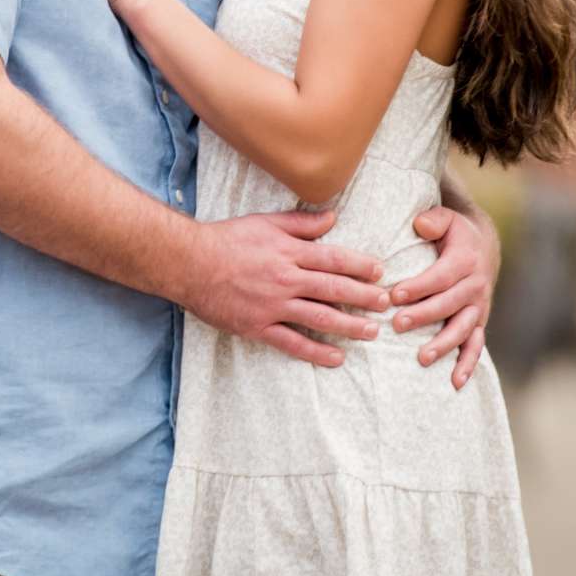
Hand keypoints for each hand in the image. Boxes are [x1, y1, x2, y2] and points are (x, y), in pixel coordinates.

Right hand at [181, 209, 391, 366]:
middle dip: (363, 297)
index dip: (360, 266)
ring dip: (349, 326)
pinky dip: (316, 352)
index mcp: (288, 252)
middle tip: (385, 304)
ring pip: (319, 318)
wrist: (189, 263)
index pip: (333, 259)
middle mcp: (285, 279)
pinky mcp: (258, 327)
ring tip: (370, 332)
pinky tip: (336, 357)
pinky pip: (292, 343)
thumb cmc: (227, 239)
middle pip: (333, 289)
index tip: (380, 272)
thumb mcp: (265, 223)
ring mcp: (272, 306)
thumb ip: (300, 223)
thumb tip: (332, 218)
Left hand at [391, 203, 498, 388]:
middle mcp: (476, 285)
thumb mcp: (446, 218)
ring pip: (463, 328)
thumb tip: (420, 225)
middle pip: (448, 304)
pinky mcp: (479, 321)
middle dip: (423, 316)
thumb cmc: (454, 233)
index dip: (418, 287)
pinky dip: (468, 363)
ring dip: (444, 345)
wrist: (484, 245)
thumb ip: (433, 220)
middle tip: (396, 325)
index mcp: (465, 261)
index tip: (394, 295)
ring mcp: (479, 306)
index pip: (440, 277)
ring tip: (422, 358)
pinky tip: (455, 382)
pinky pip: (476, 345)